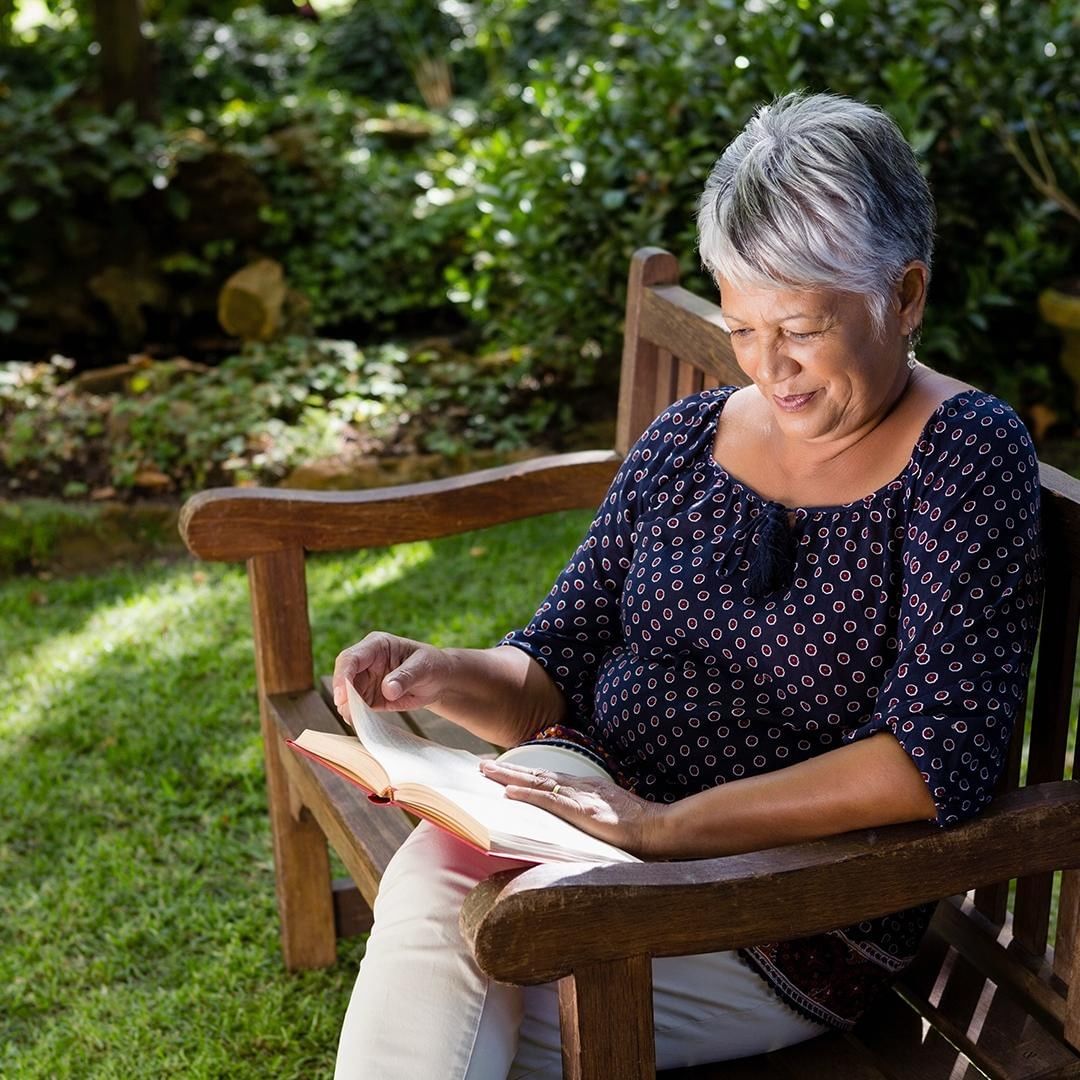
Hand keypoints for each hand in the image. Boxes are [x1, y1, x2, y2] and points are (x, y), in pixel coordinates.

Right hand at [333, 632, 453, 724]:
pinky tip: (363, 725)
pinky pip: (356, 708)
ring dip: (349, 710)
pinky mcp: (368, 697)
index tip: (342, 696)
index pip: (351, 658)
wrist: (439, 680)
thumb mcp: (424, 667)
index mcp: (377, 645)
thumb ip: (406, 676)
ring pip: (347, 696)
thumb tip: (388, 689)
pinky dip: (357, 717)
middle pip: (344, 679)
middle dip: (344, 698)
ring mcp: (365, 680)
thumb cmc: (432, 665)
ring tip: (360, 723)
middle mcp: (366, 662)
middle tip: (351, 716)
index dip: (342, 676)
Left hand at [478, 760, 666, 857]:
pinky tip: (509, 793)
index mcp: (586, 787)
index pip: (549, 777)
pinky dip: (527, 794)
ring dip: (510, 777)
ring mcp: (579, 797)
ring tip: (487, 772)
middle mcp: (579, 787)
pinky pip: (549, 801)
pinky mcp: (581, 811)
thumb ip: (592, 809)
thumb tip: (580, 815)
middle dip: (509, 769)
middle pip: (538, 774)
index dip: (525, 772)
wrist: (655, 828)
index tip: (504, 769)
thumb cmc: (638, 825)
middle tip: (484, 765)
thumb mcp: (610, 811)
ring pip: (538, 782)